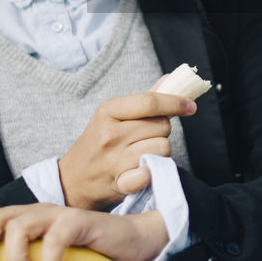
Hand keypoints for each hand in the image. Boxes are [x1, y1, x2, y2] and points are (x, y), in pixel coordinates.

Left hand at [0, 203, 169, 260]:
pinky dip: (50, 260)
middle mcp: (41, 212)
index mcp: (30, 218)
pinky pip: (56, 237)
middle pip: (0, 216)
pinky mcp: (81, 221)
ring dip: (15, 256)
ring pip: (22, 224)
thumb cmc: (88, 253)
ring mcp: (60, 214)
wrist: (129, 244)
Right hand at [57, 84, 194, 210]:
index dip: (175, 102)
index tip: (190, 106)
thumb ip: (144, 99)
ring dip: (160, 151)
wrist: (71, 181)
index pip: (150, 101)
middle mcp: (110, 133)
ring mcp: (114, 159)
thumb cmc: (97, 145)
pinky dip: (152, 171)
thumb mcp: (112, 116)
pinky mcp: (120, 182)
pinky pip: (152, 171)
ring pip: (163, 147)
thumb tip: (171, 78)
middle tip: (147, 138)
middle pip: (162, 125)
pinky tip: (142, 170)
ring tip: (144, 154)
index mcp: (108, 111)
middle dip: (162, 131)